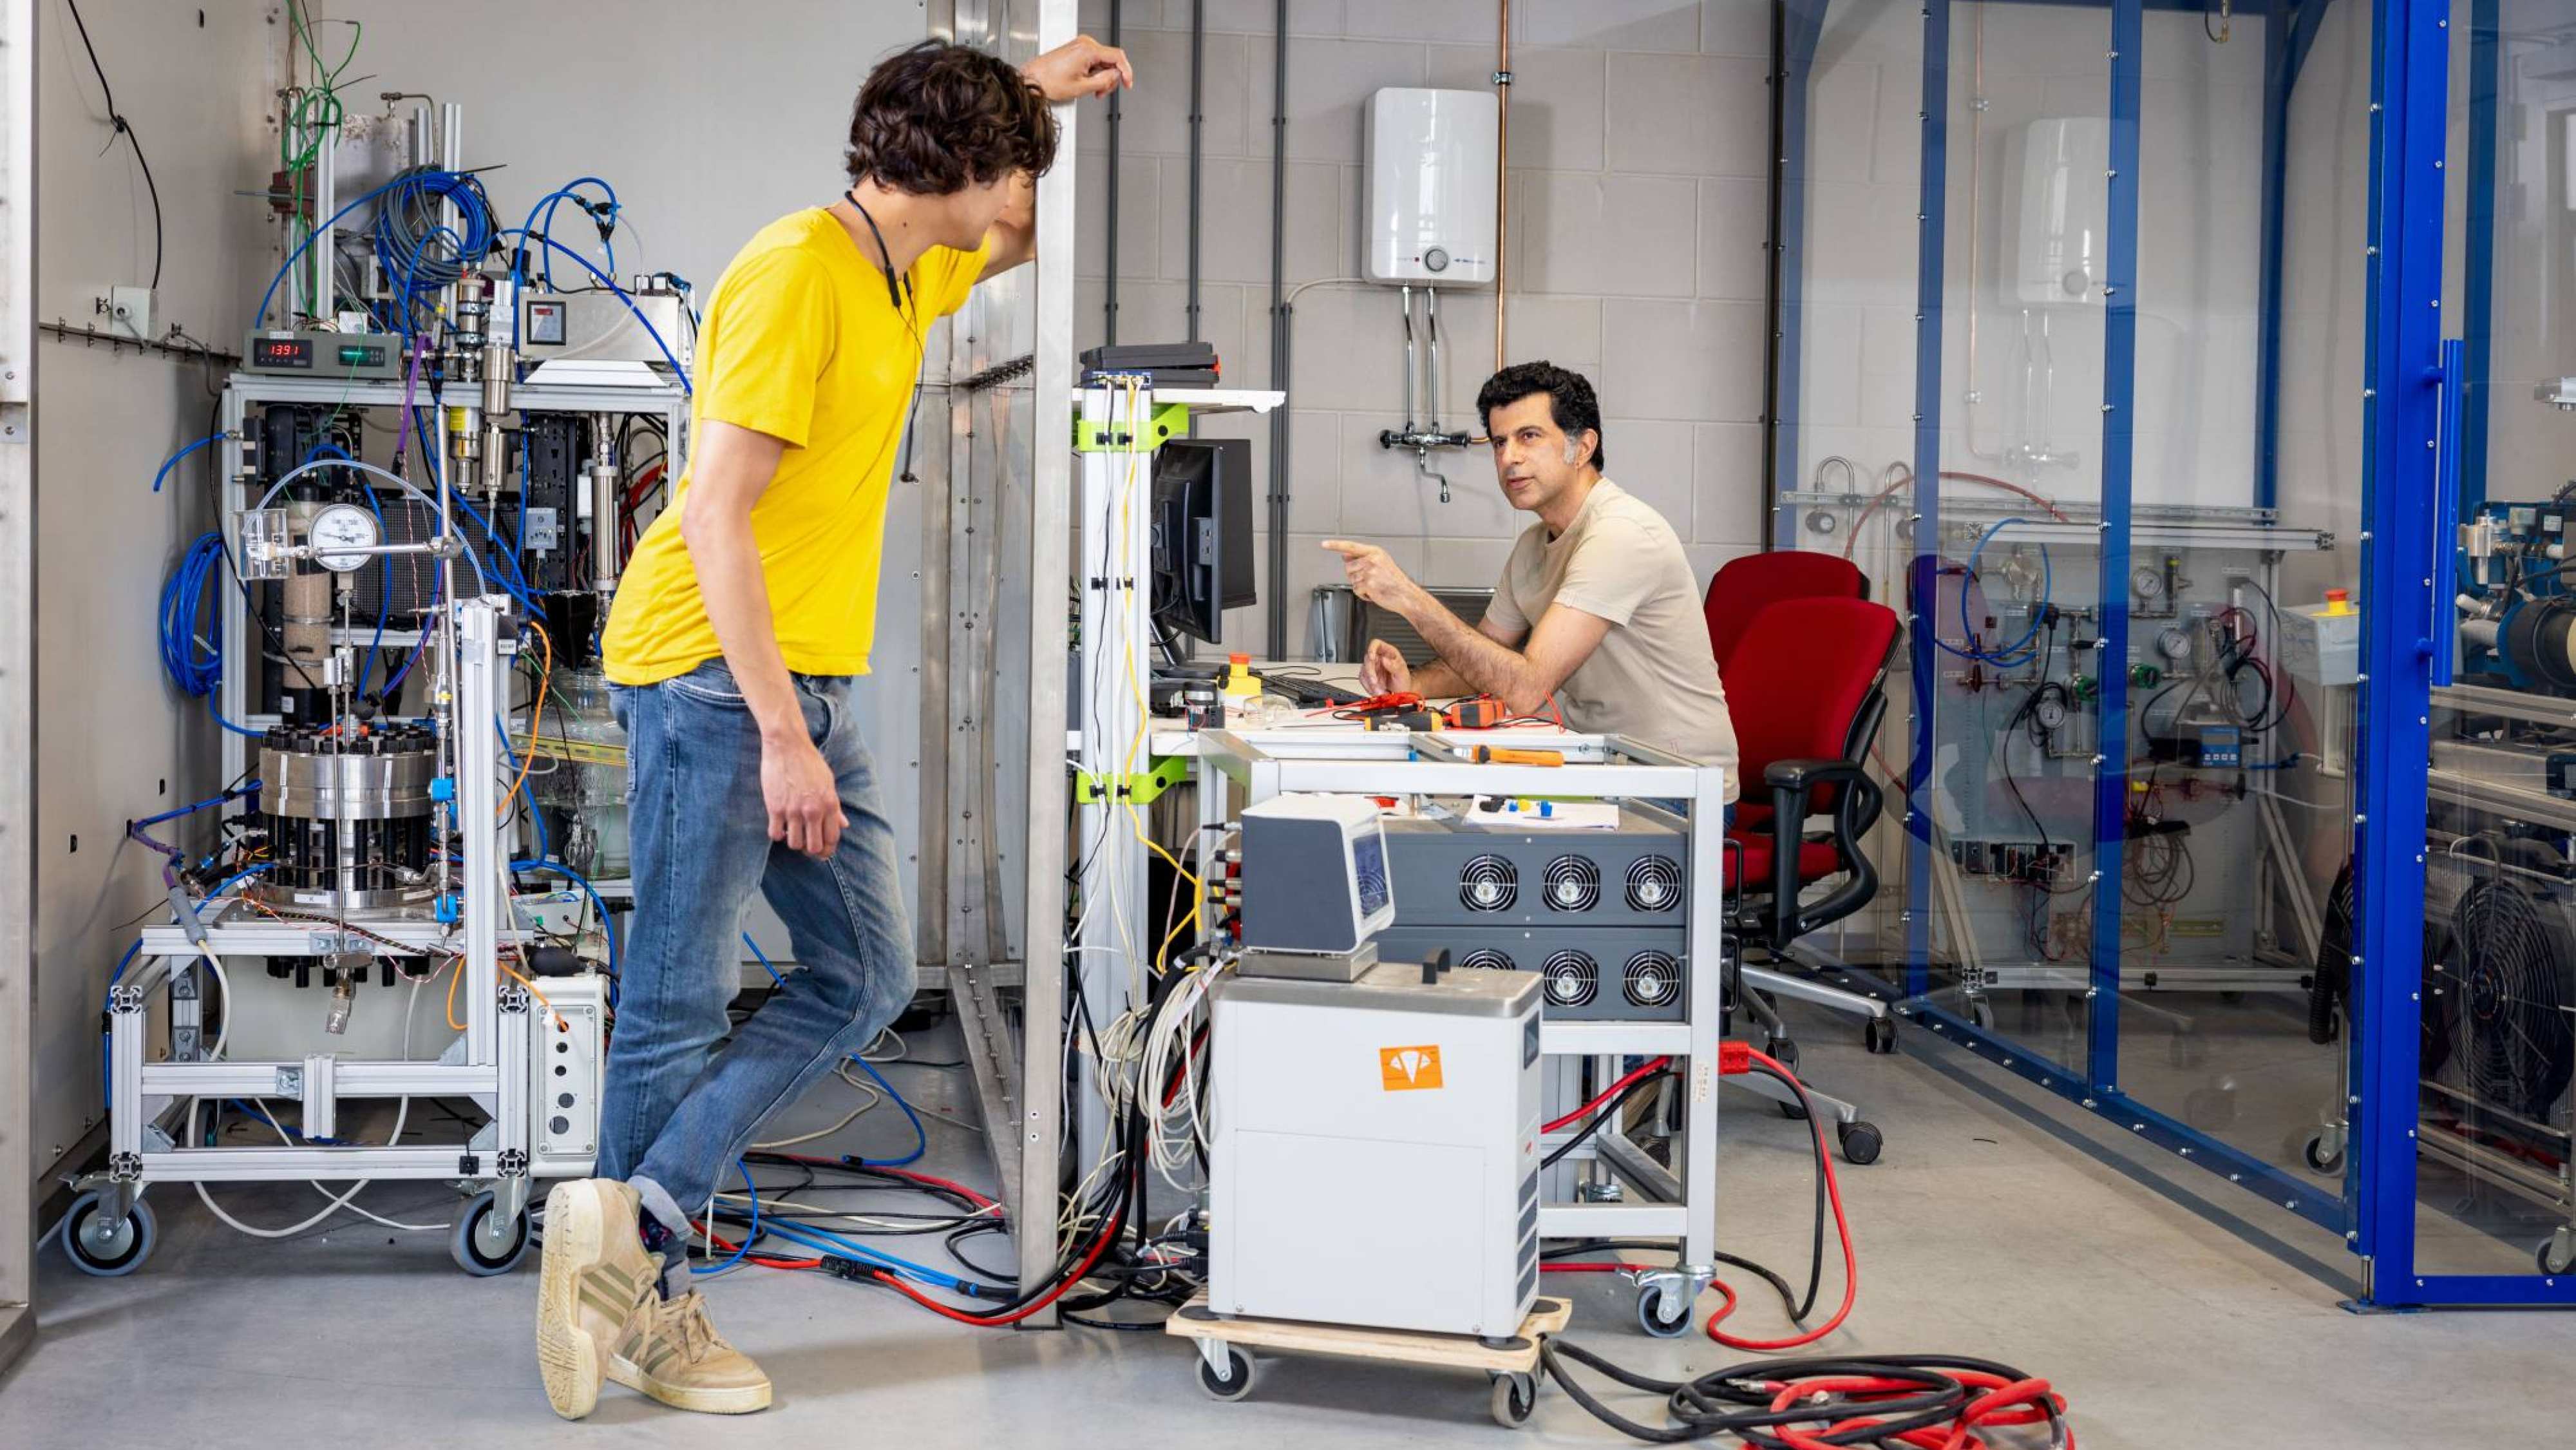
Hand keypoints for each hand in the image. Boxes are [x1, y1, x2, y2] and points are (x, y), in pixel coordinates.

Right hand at [762, 733, 846, 858]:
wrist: (787, 745)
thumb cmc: (809, 762)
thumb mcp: (828, 782)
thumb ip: (835, 806)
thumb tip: (844, 825)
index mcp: (830, 804)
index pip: (832, 838)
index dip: (827, 848)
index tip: (822, 850)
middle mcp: (813, 810)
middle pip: (814, 847)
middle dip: (811, 850)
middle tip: (806, 845)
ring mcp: (793, 810)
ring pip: (794, 844)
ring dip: (793, 842)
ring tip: (792, 832)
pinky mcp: (775, 807)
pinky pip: (775, 834)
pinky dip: (777, 834)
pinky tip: (779, 826)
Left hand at [1024, 35, 1132, 101]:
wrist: (1033, 79)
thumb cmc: (1049, 82)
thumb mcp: (1082, 87)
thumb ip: (1104, 81)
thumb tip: (1116, 76)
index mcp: (1088, 50)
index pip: (1118, 57)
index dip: (1126, 72)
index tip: (1128, 83)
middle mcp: (1085, 43)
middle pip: (1111, 60)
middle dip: (1110, 78)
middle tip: (1102, 92)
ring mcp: (1081, 45)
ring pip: (1103, 62)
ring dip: (1102, 78)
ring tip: (1094, 90)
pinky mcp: (1077, 50)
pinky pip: (1094, 60)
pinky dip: (1095, 73)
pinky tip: (1089, 83)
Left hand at [1322, 539, 1423, 615]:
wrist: (1406, 594)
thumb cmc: (1395, 581)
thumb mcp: (1382, 562)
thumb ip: (1364, 558)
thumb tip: (1346, 556)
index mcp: (1375, 552)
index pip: (1351, 546)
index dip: (1335, 545)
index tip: (1324, 544)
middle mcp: (1371, 560)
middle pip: (1348, 567)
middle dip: (1355, 575)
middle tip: (1370, 579)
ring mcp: (1369, 571)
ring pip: (1352, 579)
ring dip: (1360, 586)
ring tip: (1375, 586)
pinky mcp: (1368, 584)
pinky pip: (1356, 590)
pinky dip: (1363, 594)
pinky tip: (1374, 593)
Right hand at [1359, 638, 1411, 696]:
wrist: (1401, 692)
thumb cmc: (1403, 680)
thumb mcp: (1402, 673)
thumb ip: (1394, 666)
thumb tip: (1384, 659)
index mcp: (1388, 652)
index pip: (1376, 644)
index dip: (1372, 649)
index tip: (1372, 658)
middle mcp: (1379, 657)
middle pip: (1368, 659)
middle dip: (1371, 673)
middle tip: (1376, 682)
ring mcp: (1373, 667)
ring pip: (1364, 671)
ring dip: (1371, 683)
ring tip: (1380, 690)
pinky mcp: (1368, 676)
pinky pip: (1363, 680)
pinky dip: (1369, 687)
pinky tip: (1377, 690)